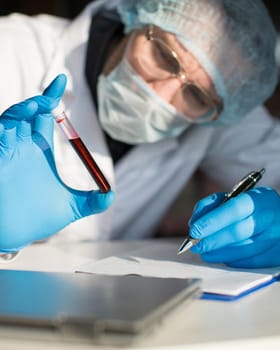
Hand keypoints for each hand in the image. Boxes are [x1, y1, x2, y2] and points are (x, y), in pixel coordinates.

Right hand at [0, 74, 113, 251]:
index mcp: (38, 151)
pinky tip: (18, 121)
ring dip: (24, 110)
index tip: (63, 80)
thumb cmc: (36, 220)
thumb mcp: (70, 208)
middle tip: (56, 89)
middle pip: (29, 113)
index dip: (52, 99)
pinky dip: (6, 125)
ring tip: (41, 105)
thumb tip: (112, 193)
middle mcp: (21, 147)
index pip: (46, 118)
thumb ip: (92, 201)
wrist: (12, 235)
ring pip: (10, 119)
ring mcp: (6, 151)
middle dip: (41, 100)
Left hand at [188, 187, 279, 267]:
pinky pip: (251, 262)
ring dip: (219, 253)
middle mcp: (271, 217)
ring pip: (243, 250)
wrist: (278, 217)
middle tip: (195, 245)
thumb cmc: (251, 207)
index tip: (194, 230)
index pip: (234, 209)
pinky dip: (232, 260)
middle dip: (212, 240)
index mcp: (260, 198)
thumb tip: (195, 223)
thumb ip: (212, 205)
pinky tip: (222, 256)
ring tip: (205, 252)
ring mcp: (276, 237)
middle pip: (238, 232)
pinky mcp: (277, 254)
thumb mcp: (234, 197)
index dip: (212, 220)